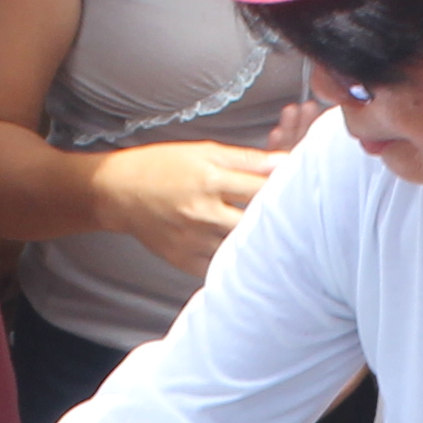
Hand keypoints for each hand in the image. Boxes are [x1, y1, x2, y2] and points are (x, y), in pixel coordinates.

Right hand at [111, 132, 291, 276]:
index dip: (288, 191)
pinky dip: (237, 265)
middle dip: (280, 222)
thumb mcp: (205, 152)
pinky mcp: (185, 261)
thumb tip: (286, 161)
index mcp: (209, 180)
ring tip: (279, 241)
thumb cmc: (164, 166)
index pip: (262, 189)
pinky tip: (249, 258)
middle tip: (300, 221)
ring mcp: (193, 241)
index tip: (303, 192)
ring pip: (241, 251)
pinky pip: (221, 269)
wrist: (119, 192)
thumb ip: (247, 160)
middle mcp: (202, 213)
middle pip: (256, 224)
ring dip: (261, 246)